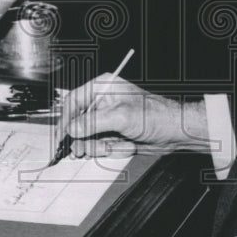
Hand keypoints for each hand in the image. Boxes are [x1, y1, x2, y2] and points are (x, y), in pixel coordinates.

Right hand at [59, 74, 210, 158]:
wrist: (173, 132)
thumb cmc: (155, 115)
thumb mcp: (122, 117)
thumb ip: (94, 122)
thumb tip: (72, 128)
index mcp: (102, 87)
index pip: (73, 102)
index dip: (66, 120)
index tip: (62, 136)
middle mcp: (102, 102)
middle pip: (77, 123)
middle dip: (85, 139)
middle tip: (89, 148)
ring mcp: (106, 119)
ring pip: (87, 138)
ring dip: (101, 146)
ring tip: (120, 143)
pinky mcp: (111, 133)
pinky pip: (99, 146)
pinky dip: (110, 150)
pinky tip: (126, 145)